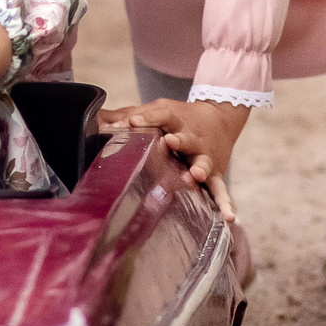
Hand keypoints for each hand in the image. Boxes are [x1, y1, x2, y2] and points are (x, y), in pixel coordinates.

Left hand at [99, 97, 247, 220]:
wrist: (220, 117)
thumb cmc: (179, 117)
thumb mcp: (157, 109)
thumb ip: (128, 115)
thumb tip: (96, 120)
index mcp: (175, 120)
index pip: (160, 115)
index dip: (146, 118)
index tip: (131, 121)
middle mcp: (192, 138)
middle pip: (186, 138)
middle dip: (180, 141)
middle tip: (171, 142)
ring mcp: (205, 157)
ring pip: (204, 163)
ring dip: (201, 168)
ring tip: (197, 175)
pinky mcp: (216, 173)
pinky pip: (220, 189)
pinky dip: (225, 202)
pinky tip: (229, 217)